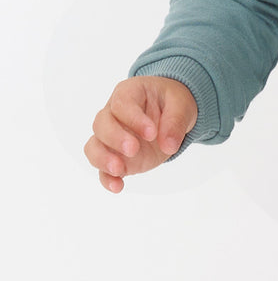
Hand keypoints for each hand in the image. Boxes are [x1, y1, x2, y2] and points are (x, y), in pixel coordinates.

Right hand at [84, 76, 197, 192]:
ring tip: (119, 169)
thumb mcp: (182, 104)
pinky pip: (101, 169)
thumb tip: (168, 146)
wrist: (173, 114)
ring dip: (103, 159)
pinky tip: (118, 186)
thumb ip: (176, 122)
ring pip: (93, 146)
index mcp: (129, 93)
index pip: (121, 103)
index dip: (133, 119)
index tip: (152, 133)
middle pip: (101, 124)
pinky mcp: (115, 157)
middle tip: (134, 149)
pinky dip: (106, 179)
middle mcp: (113, 114)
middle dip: (115, 138)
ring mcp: (111, 137)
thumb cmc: (173, 103)